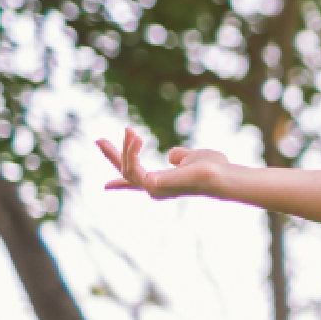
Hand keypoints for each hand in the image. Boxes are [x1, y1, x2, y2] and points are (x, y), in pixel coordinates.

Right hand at [97, 127, 227, 198]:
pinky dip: (130, 152)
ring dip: (125, 148)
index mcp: (163, 182)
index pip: (138, 183)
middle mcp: (156, 189)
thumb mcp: (192, 157)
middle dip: (111, 156)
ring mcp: (153, 189)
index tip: (105, 186)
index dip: (121, 184)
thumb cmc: (214, 167)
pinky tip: (135, 138)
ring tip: (130, 130)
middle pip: (126, 173)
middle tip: (98, 139)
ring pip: (127, 168)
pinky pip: (132, 168)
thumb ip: (179, 157)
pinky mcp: (153, 185)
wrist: (223, 174)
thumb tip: (171, 155)